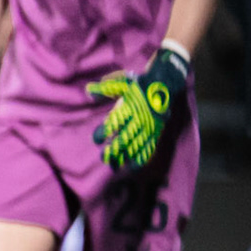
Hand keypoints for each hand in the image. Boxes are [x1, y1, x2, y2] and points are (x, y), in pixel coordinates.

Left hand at [87, 47, 188, 170]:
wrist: (163, 85)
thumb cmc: (138, 84)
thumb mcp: (121, 83)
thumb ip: (104, 88)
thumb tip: (88, 91)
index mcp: (127, 108)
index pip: (113, 124)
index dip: (103, 133)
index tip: (96, 139)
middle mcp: (137, 120)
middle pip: (123, 140)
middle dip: (112, 151)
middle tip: (104, 157)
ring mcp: (147, 128)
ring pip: (135, 147)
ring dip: (124, 158)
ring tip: (115, 166)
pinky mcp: (155, 132)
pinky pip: (148, 148)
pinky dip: (141, 159)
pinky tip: (132, 167)